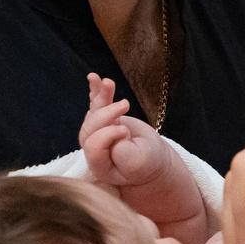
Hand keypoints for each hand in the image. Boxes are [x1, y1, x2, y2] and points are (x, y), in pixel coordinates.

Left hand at [82, 73, 213, 243]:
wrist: (155, 164)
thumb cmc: (149, 166)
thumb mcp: (142, 164)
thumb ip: (126, 155)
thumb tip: (114, 132)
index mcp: (100, 165)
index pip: (94, 144)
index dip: (108, 135)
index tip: (126, 134)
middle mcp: (94, 150)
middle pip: (89, 128)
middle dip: (105, 113)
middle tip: (126, 106)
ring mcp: (99, 135)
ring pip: (92, 114)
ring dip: (99, 97)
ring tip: (107, 82)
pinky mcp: (106, 122)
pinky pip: (97, 105)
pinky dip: (96, 91)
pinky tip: (94, 77)